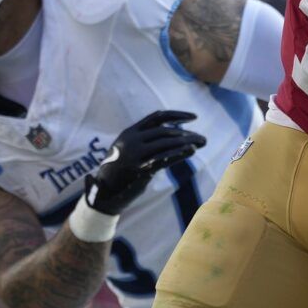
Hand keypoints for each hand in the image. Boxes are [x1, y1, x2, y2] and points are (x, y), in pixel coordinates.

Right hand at [84, 111, 206, 214]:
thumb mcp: (127, 148)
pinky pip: (164, 159)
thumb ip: (145, 140)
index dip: (177, 116)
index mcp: (129, 132)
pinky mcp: (140, 170)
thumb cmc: (120, 169)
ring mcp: (135, 154)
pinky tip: (191, 151)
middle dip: (187, 133)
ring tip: (201, 143)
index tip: (194, 118)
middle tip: (203, 139)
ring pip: (166, 143)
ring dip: (187, 142)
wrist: (104, 191)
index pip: (157, 117)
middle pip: (165, 131)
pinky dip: (179, 154)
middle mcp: (132, 140)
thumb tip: (175, 135)